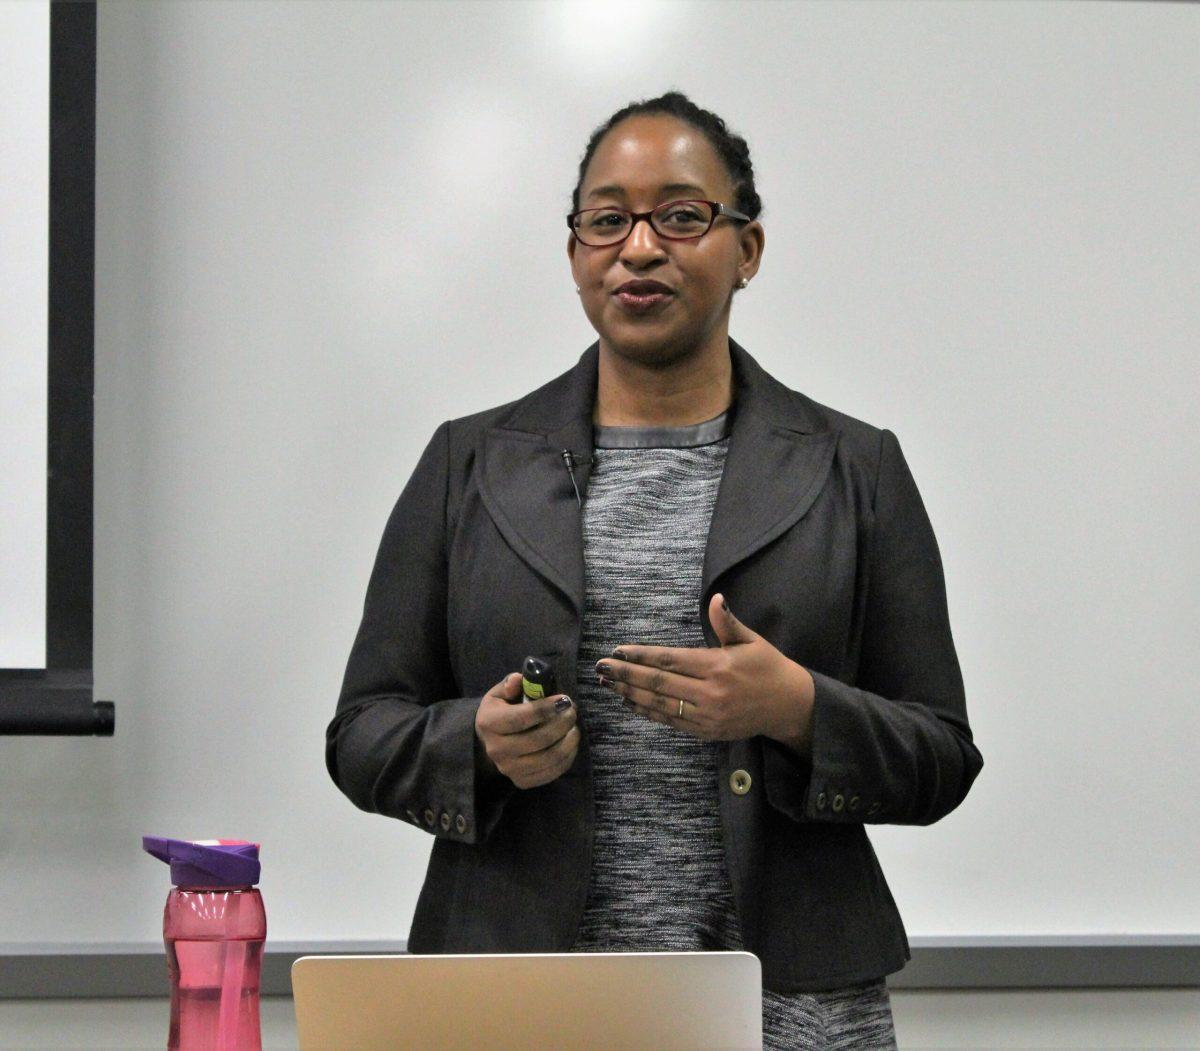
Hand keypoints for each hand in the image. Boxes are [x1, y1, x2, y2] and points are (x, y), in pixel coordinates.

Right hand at [474, 672, 580, 788]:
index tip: (564, 699)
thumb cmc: (500, 711)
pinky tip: (571, 743)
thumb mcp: (499, 693)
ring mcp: (509, 769)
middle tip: (573, 710)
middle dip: (562, 723)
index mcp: (489, 723)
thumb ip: (510, 684)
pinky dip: (567, 757)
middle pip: (538, 740)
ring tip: (574, 726)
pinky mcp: (522, 782)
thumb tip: (519, 679)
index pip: (521, 718)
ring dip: (568, 741)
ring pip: (548, 758)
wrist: (490, 741)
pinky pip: (552, 772)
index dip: (546, 709)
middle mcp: (496, 749)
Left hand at [594, 594, 814, 747]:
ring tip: (607, 684)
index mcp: (718, 666)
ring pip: (660, 704)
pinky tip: (630, 702)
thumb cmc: (768, 667)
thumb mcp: (751, 640)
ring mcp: (707, 716)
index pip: (670, 660)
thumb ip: (727, 622)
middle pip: (659, 683)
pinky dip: (648, 712)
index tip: (618, 651)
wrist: (789, 706)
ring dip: (630, 694)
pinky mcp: (707, 731)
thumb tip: (715, 599)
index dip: (641, 656)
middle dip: (626, 675)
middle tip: (600, 668)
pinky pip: (671, 721)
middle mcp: (710, 693)